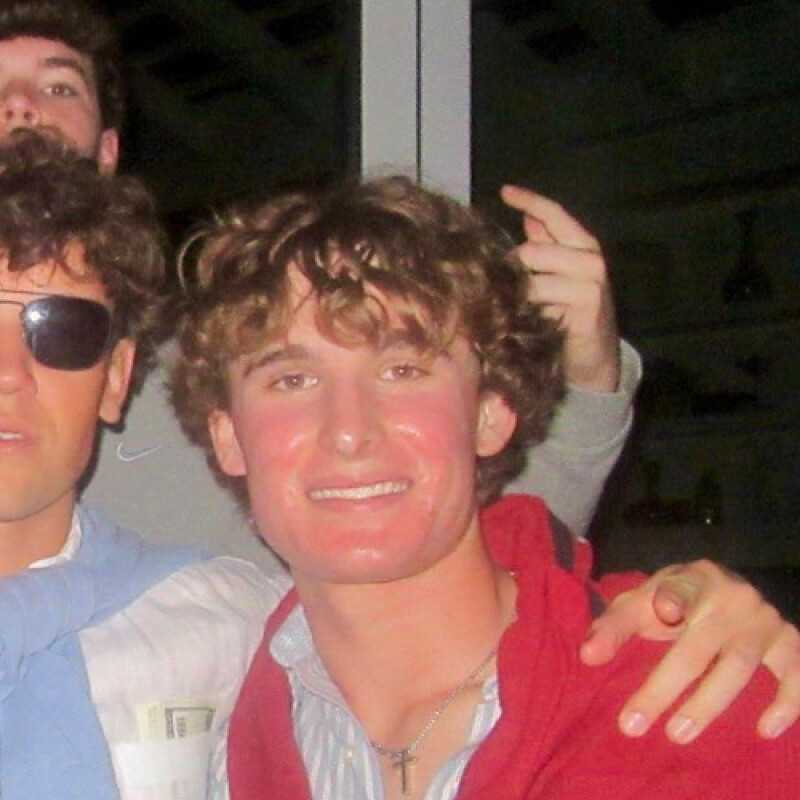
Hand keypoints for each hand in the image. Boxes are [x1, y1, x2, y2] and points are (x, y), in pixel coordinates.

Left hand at [500, 185, 619, 391]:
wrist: (595, 359)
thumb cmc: (573, 314)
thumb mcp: (560, 275)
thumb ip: (546, 245)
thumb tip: (527, 216)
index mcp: (585, 245)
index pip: (555, 214)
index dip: (530, 200)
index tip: (505, 191)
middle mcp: (591, 260)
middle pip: (532, 251)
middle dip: (509, 269)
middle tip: (498, 287)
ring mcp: (591, 285)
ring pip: (532, 278)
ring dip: (514, 294)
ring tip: (509, 306)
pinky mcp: (586, 311)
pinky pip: (539, 304)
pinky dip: (524, 312)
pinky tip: (521, 320)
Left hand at [582, 560, 799, 741]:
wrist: (726, 593)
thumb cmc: (675, 601)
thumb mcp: (641, 604)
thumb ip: (613, 626)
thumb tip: (588, 656)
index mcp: (693, 578)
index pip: (678, 589)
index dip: (673, 599)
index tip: (665, 612)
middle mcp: (733, 596)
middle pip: (696, 647)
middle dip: (662, 688)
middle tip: (632, 724)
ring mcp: (764, 621)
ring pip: (738, 667)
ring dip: (707, 705)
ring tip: (677, 734)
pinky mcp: (790, 643)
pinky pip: (796, 673)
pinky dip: (786, 703)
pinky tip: (764, 729)